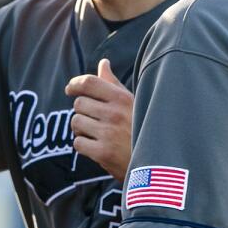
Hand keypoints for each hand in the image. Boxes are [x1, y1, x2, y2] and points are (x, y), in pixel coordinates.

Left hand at [67, 58, 133, 181]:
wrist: (157, 164)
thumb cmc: (142, 129)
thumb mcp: (133, 103)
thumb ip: (114, 84)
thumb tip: (103, 63)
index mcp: (122, 98)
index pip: (89, 82)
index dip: (75, 84)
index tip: (70, 89)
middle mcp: (114, 114)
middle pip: (79, 104)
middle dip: (82, 111)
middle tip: (93, 119)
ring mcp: (108, 134)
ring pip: (76, 123)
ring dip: (81, 129)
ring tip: (96, 133)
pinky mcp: (103, 154)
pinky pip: (78, 143)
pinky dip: (83, 145)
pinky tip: (96, 146)